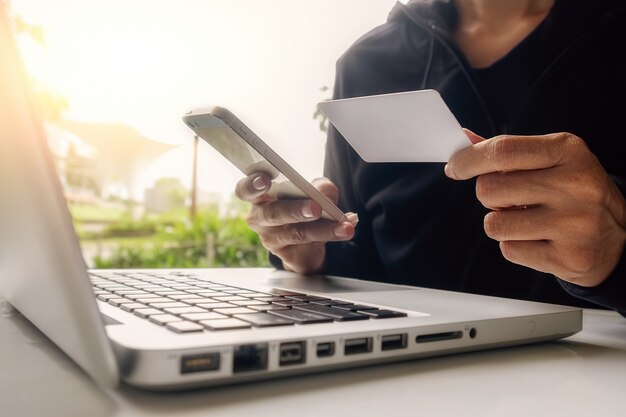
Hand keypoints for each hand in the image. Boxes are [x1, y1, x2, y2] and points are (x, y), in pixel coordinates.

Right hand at [235, 173, 356, 273]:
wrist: (305, 242)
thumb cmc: (301, 207)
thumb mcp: (311, 191)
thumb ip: (318, 186)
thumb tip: (326, 192)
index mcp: (259, 197)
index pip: (245, 190)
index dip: (251, 185)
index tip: (264, 180)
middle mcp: (260, 218)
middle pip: (274, 214)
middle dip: (296, 210)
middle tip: (315, 208)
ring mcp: (272, 240)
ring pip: (297, 233)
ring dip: (323, 229)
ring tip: (343, 225)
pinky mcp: (287, 255)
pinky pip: (309, 245)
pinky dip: (331, 235)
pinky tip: (345, 229)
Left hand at [445, 129, 625, 286]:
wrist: (619, 234)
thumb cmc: (572, 191)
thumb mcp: (550, 159)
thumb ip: (506, 152)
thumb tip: (463, 141)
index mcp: (568, 151)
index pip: (502, 151)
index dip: (469, 160)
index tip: (455, 167)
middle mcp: (576, 184)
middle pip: (489, 189)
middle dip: (488, 195)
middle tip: (508, 198)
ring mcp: (576, 223)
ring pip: (494, 224)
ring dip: (500, 222)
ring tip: (525, 219)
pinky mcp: (570, 257)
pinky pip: (510, 249)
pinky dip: (515, 245)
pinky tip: (539, 238)